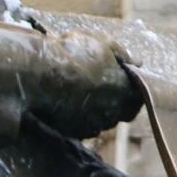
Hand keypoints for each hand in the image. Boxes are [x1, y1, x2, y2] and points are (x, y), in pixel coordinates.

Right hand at [24, 31, 143, 140]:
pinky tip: (67, 100)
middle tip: (100, 84)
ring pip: (100, 119)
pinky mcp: (72, 133)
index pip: (138, 98)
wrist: (37, 74)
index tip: (123, 80)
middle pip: (119, 111)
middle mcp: (112, 114)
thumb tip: (136, 62)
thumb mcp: (102, 44)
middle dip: (113, 99)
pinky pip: (81, 125)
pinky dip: (78, 115)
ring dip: (94, 108)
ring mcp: (92, 126)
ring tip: (79, 89)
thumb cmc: (73, 55)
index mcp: (125, 92)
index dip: (131, 89)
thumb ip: (123, 54)